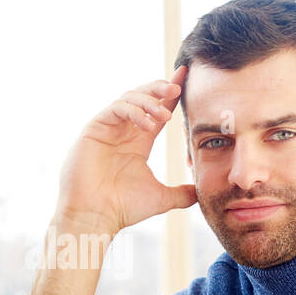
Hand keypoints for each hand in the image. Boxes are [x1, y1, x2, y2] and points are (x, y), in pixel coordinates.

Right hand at [55, 65, 196, 235]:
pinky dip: (134, 112)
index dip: (171, 95)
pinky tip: (149, 125)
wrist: (96, 216)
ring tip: (166, 113)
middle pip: (142, 97)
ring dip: (149, 100)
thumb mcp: (161, 198)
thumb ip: (182, 193)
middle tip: (177, 85)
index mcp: (138, 142)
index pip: (157, 110)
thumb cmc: (122, 208)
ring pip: (129, 98)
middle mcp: (122, 132)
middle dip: (160, 88)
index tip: (185, 78)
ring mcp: (107, 129)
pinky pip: (116, 109)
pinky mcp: (94, 129)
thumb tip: (201, 193)